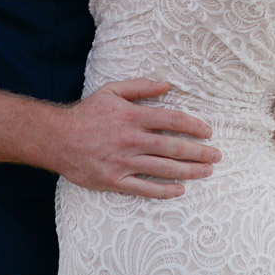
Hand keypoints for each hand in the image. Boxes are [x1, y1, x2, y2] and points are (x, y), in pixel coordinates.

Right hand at [52, 78, 221, 198]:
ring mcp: (124, 161)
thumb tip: (167, 84)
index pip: (172, 120)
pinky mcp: (115, 180)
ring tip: (207, 172)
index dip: (193, 126)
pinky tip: (180, 189)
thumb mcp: (112, 91)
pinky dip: (164, 190)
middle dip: (199, 151)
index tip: (208, 131)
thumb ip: (140, 87)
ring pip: (163, 168)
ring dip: (189, 170)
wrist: (57, 139)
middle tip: (217, 155)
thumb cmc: (87, 113)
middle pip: (173, 146)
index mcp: (133, 116)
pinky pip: (144, 188)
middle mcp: (132, 139)